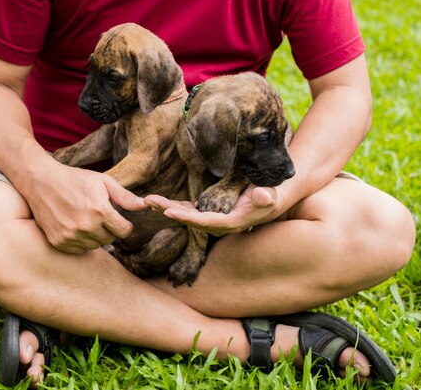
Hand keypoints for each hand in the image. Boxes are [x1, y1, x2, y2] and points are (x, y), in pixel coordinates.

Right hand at [23, 162, 146, 253]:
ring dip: (94, 235)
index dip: (124, 225)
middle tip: (97, 215)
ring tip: (85, 218)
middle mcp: (85, 226)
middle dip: (108, 229)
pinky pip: (79, 249)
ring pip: (95, 246)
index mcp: (100, 211)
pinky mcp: (59, 242)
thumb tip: (146, 205)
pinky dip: (80, 241)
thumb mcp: (103, 182)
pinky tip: (74, 225)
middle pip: (110, 240)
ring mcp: (70, 236)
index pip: (124, 231)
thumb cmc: (75, 179)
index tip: (118, 218)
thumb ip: (125, 197)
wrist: (41, 181)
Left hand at [145, 185, 280, 235]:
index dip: (186, 218)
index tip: (169, 212)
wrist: (272, 199)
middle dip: (168, 211)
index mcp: (230, 222)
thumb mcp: (272, 196)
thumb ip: (266, 197)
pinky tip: (160, 203)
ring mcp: (213, 219)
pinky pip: (189, 210)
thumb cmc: (272, 196)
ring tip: (148, 200)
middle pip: (189, 219)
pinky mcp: (210, 212)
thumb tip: (262, 196)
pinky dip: (174, 206)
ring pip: (186, 215)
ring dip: (166, 208)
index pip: (204, 222)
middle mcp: (218, 224)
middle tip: (149, 202)